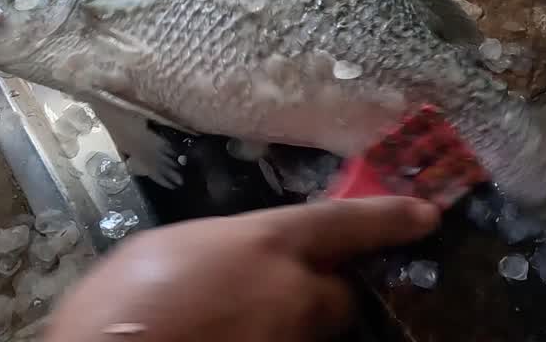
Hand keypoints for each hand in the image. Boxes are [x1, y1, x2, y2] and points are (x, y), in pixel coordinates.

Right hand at [45, 197, 440, 341]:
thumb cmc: (118, 306)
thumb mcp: (168, 247)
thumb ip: (226, 246)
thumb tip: (243, 256)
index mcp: (266, 243)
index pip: (347, 223)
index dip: (390, 218)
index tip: (427, 216)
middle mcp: (293, 293)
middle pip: (337, 294)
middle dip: (318, 294)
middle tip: (273, 297)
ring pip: (311, 333)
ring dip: (288, 329)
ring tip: (231, 326)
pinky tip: (229, 339)